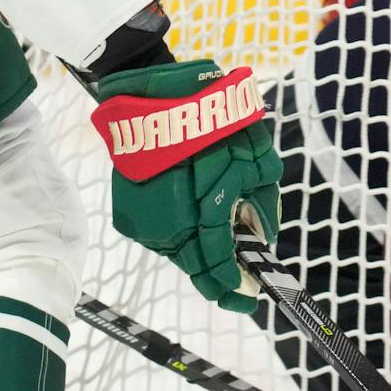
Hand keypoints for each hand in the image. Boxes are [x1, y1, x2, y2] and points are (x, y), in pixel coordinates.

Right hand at [90, 60, 281, 313]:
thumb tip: (260, 237)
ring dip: (199, 251)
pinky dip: (180, 233)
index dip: (236, 285)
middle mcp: (164, 229)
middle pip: (196, 267)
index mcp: (196, 217)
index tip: (251, 296)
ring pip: (178, 252)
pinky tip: (192, 219)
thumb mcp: (254, 157)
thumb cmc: (209, 118)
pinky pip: (161, 235)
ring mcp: (143, 224)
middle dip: (219, 275)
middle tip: (238, 284)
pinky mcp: (129, 215)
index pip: (218, 267)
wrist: (151, 94)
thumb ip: (261, 202)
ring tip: (218, 244)